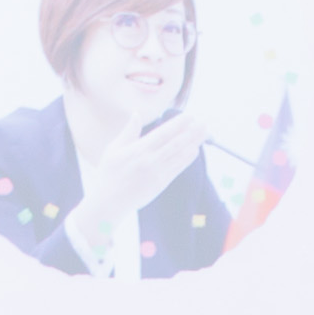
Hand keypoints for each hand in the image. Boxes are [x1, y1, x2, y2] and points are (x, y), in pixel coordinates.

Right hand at [79, 107, 204, 230]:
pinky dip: (187, 158)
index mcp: (137, 150)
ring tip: (205, 133)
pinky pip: (177, 168)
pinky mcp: (161, 183)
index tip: (190, 116)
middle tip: (204, 122)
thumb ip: (129, 131)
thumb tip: (136, 113)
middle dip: (191, 132)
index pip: (162, 134)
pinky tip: (195, 150)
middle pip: (175, 143)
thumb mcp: (113, 149)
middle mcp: (150, 160)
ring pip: (179, 155)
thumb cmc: (108, 173)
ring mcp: (157, 173)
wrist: (109, 202)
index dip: (178, 125)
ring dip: (194, 143)